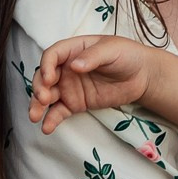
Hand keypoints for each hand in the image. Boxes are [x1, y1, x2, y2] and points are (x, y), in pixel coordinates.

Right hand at [29, 35, 153, 132]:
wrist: (142, 76)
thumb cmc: (127, 55)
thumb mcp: (111, 50)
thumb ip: (92, 56)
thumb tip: (74, 66)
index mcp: (73, 50)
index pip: (52, 56)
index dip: (46, 66)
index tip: (49, 78)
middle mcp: (66, 68)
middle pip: (44, 76)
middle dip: (39, 88)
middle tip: (43, 99)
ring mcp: (69, 87)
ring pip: (47, 95)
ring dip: (37, 105)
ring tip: (35, 117)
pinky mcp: (75, 103)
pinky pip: (59, 111)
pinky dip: (51, 119)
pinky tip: (47, 128)